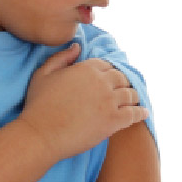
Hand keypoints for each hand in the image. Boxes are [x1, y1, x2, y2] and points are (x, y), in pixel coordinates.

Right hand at [20, 43, 147, 159]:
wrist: (41, 134)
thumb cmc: (38, 105)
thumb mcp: (43, 74)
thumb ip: (61, 58)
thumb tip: (78, 47)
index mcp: (86, 69)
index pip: (106, 65)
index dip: (109, 72)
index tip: (111, 79)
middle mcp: (101, 82)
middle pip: (121, 78)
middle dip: (123, 83)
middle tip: (125, 89)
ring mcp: (109, 101)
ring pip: (130, 95)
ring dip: (133, 97)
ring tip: (135, 101)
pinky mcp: (113, 121)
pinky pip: (134, 114)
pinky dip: (140, 113)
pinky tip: (143, 113)